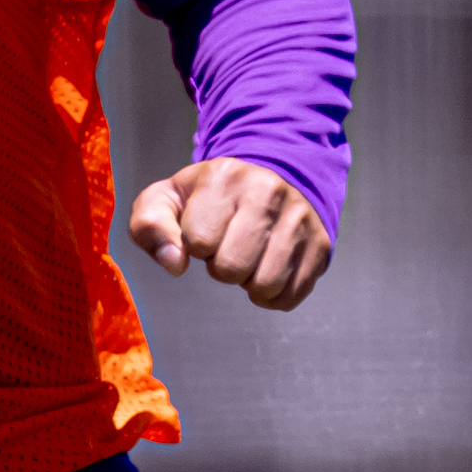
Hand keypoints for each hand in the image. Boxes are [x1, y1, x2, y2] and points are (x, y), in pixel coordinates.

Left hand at [126, 158, 330, 311]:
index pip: (198, 241)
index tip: (205, 228)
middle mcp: (269, 193)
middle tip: (227, 245)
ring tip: (249, 255)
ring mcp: (300, 219)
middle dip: (221, 266)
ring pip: (264, 285)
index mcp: (225, 177)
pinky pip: (290, 296)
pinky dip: (273, 295)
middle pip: (231, 268)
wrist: (273, 176)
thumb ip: (150, 225)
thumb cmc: (210, 196)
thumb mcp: (168, 199)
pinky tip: (267, 268)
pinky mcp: (321, 244)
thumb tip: (173, 263)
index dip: (195, 244)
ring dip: (248, 282)